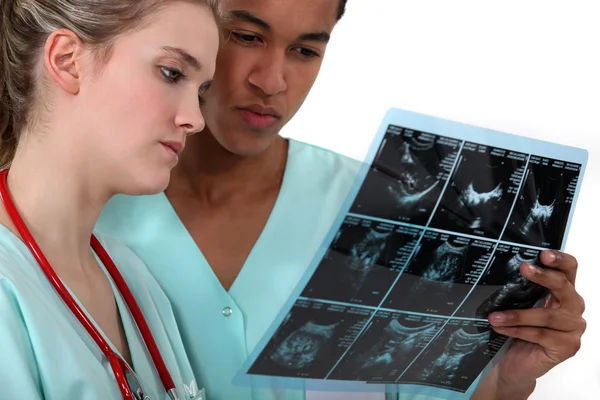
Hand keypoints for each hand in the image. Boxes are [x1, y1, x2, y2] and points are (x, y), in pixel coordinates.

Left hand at [487, 250, 585, 397]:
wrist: (517, 363)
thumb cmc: (520, 331)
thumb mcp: (522, 306)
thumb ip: (524, 290)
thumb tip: (506, 270)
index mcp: (564, 293)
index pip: (569, 270)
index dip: (560, 260)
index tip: (543, 254)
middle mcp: (573, 309)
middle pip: (564, 287)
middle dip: (543, 276)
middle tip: (524, 268)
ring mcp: (573, 329)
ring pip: (546, 316)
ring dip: (516, 315)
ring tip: (494, 315)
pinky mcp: (567, 347)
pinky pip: (539, 334)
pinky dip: (516, 330)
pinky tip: (499, 327)